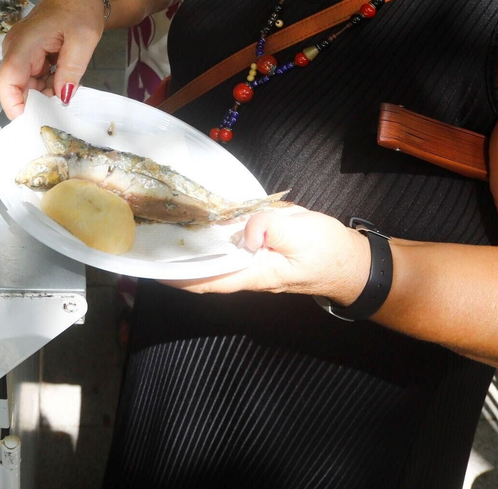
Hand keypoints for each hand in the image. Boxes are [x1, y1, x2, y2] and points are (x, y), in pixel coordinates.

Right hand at [0, 0, 106, 117]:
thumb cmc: (81, 6)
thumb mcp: (83, 39)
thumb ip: (71, 70)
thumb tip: (61, 99)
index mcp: (24, 43)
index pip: (7, 82)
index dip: (15, 106)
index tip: (33, 123)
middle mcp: (16, 48)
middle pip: (15, 87)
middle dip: (36, 103)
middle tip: (60, 114)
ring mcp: (22, 50)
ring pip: (26, 85)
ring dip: (44, 94)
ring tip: (67, 95)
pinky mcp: (30, 53)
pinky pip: (33, 77)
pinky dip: (48, 85)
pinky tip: (65, 85)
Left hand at [164, 208, 370, 302]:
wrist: (350, 261)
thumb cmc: (327, 251)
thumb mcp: (303, 233)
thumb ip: (272, 228)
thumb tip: (246, 229)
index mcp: (254, 273)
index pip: (207, 279)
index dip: (178, 275)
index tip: (152, 266)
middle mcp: (246, 270)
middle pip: (203, 269)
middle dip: (176, 258)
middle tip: (148, 236)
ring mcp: (251, 261)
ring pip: (213, 257)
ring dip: (189, 245)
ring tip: (161, 225)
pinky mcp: (257, 249)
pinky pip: (226, 245)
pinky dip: (209, 234)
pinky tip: (195, 217)